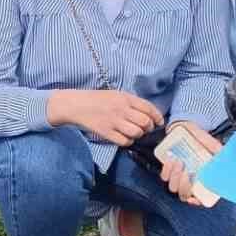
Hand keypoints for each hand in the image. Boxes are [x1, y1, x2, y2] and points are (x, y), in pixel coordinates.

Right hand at [49, 89, 163, 146]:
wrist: (77, 105)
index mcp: (125, 98)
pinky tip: (124, 138)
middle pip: (145, 122)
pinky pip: (124, 141)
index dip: (157, 117)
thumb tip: (149, 114)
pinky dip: (128, 141)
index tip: (159, 122)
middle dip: (148, 127)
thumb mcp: (117, 94)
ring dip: (138, 135)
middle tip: (145, 129)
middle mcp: (121, 109)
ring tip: (134, 133)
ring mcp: (113, 121)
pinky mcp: (106, 132)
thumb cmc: (98, 99)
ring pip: (136, 133)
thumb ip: (132, 102)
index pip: (148, 108)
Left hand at [160, 122, 222, 203]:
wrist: (187, 127)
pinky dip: (167, 170)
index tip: (193, 198)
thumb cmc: (201, 139)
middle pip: (184, 195)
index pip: (199, 199)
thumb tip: (224, 159)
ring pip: (173, 188)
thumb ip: (219, 153)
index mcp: (203, 180)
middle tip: (187, 170)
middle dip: (184, 185)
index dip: (196, 202)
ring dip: (175, 177)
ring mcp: (178, 178)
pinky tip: (171, 160)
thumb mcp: (213, 145)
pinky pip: (164, 177)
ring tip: (179, 162)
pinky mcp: (168, 171)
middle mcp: (190, 182)